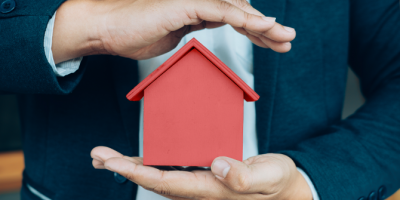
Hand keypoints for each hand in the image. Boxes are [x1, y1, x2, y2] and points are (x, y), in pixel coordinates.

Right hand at [52, 0, 295, 63]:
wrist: (106, 29)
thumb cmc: (133, 34)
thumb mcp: (174, 36)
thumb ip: (194, 28)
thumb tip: (209, 27)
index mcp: (197, 8)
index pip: (234, 17)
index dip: (256, 29)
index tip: (273, 42)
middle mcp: (198, 0)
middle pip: (241, 11)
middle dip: (267, 28)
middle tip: (287, 40)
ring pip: (237, 9)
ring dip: (263, 25)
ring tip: (284, 37)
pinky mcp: (185, 3)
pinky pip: (222, 10)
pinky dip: (245, 19)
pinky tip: (264, 27)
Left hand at [91, 146, 311, 199]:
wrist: (285, 189)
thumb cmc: (277, 182)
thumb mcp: (269, 176)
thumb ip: (245, 176)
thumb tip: (218, 165)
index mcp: (211, 189)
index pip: (166, 183)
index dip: (137, 173)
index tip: (113, 162)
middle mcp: (199, 189)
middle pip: (153, 181)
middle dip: (123, 169)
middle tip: (97, 155)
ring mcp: (200, 184)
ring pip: (158, 176)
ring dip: (131, 166)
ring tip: (106, 157)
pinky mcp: (203, 175)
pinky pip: (171, 170)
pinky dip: (150, 163)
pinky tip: (140, 158)